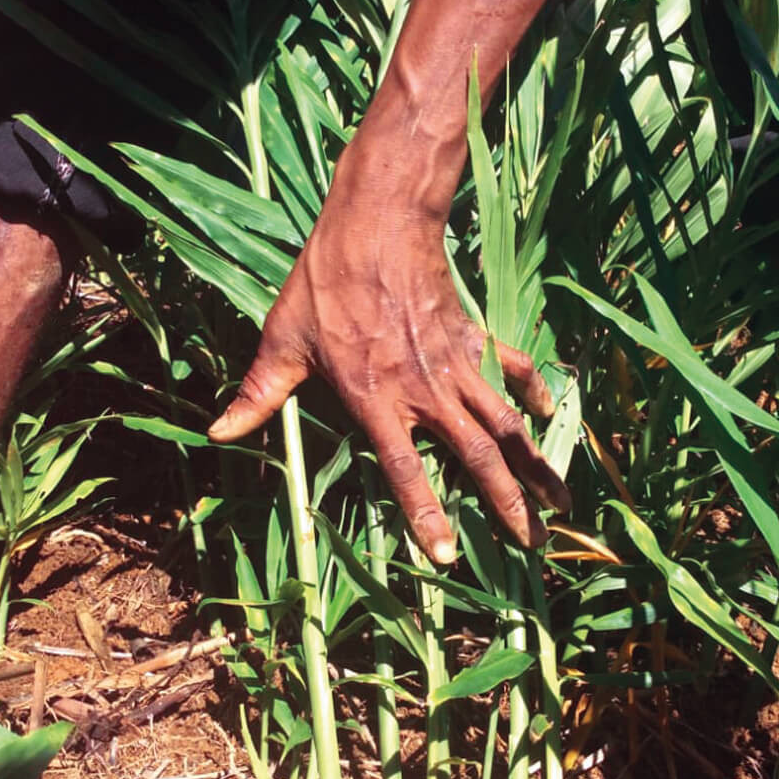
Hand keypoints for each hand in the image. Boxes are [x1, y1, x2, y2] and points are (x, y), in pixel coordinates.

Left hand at [208, 141, 570, 565]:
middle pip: (477, 457)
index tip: (447, 556)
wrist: (377, 222)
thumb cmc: (323, 284)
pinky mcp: (473, 335)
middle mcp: (424, 389)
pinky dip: (532, 390)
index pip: (406, 470)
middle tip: (534, 543)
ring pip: (506, 423)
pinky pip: (512, 368)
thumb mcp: (282, 341)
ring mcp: (455, 363)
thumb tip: (216, 433)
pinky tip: (547, 416)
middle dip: (509, 503)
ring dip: (536, 464)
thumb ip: (257, 394)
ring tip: (561, 504)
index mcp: (375, 398)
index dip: (426, 515)